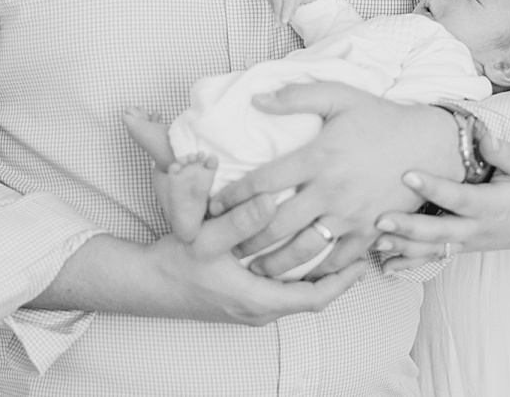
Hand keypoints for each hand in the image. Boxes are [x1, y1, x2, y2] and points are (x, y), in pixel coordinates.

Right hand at [108, 109, 366, 322]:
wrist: (145, 283)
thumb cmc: (175, 261)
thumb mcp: (205, 237)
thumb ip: (239, 219)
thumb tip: (273, 200)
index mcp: (256, 299)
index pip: (314, 298)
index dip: (344, 280)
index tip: (365, 258)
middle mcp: (259, 309)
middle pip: (312, 296)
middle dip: (339, 273)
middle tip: (362, 245)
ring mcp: (252, 306)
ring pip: (299, 293)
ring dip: (321, 273)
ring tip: (343, 244)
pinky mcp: (245, 298)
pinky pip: (284, 290)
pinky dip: (301, 273)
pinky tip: (308, 250)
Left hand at [207, 82, 462, 278]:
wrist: (432, 144)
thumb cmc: (382, 118)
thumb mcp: (340, 96)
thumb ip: (297, 96)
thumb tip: (257, 99)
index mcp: (318, 156)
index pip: (262, 182)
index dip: (231, 197)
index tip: (213, 206)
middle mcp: (330, 190)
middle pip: (274, 224)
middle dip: (243, 238)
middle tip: (223, 246)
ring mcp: (351, 215)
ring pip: (301, 249)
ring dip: (273, 263)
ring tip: (253, 268)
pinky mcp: (371, 231)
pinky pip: (338, 260)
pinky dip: (316, 272)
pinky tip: (299, 276)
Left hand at [370, 126, 509, 271]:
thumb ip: (503, 151)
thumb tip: (481, 134)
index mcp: (492, 205)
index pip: (459, 198)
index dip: (434, 188)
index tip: (407, 174)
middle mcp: (477, 228)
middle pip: (440, 231)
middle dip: (409, 227)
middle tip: (380, 218)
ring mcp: (467, 242)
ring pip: (433, 249)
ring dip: (403, 247)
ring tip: (375, 241)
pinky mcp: (460, 249)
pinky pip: (433, 259)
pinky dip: (409, 264)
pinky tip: (385, 267)